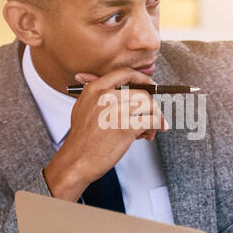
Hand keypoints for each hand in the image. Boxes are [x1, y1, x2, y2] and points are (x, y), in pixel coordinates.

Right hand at [43, 68, 167, 201]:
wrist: (77, 159)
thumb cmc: (82, 138)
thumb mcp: (84, 108)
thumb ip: (98, 95)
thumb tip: (118, 88)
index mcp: (95, 89)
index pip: (125, 73)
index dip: (143, 79)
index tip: (151, 86)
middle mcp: (106, 97)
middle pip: (143, 93)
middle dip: (154, 107)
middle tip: (155, 118)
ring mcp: (117, 111)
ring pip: (151, 107)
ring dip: (155, 119)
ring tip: (148, 131)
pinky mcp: (126, 127)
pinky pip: (152, 122)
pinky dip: (154, 130)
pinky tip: (145, 137)